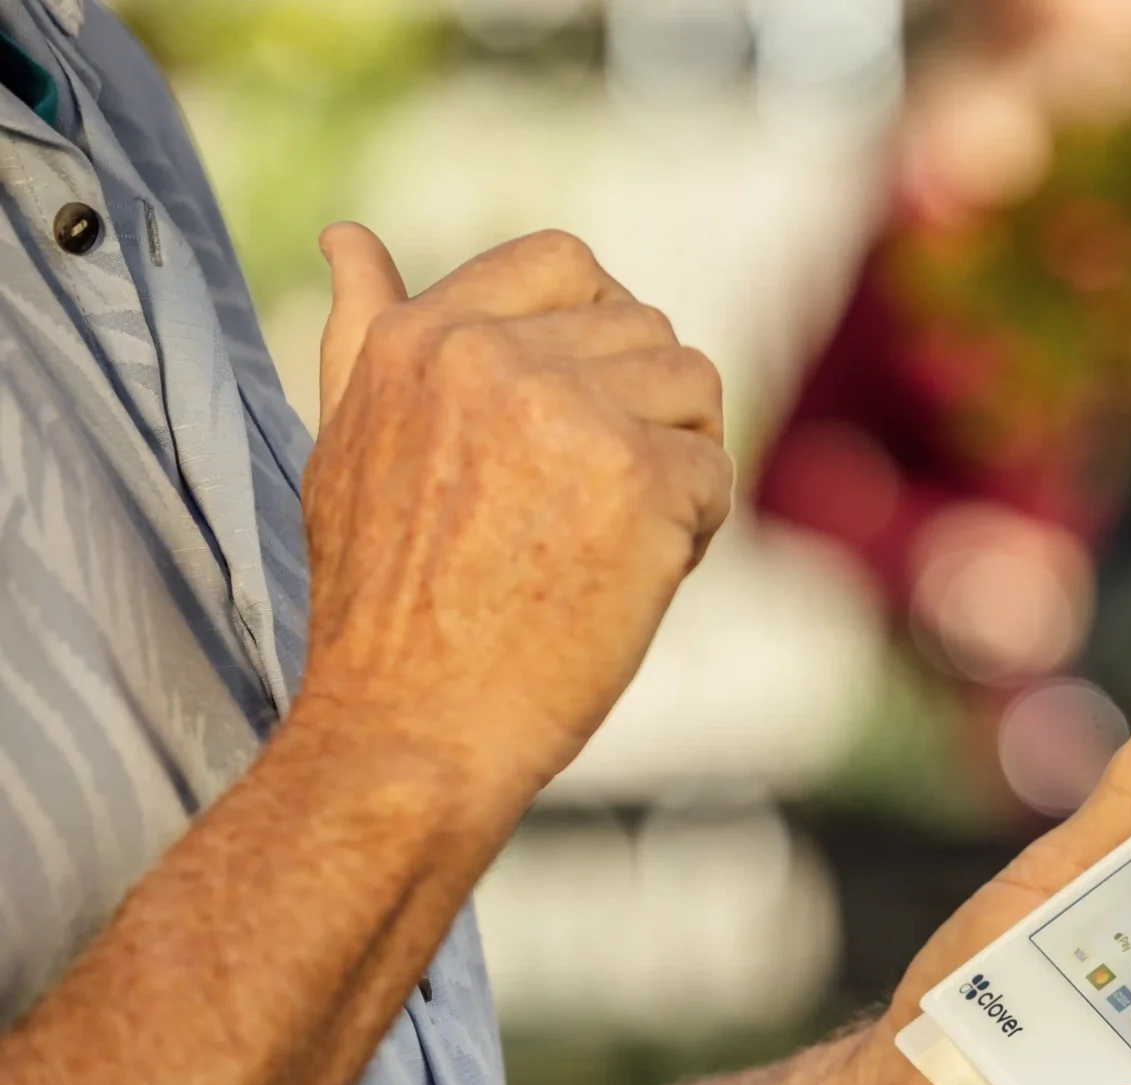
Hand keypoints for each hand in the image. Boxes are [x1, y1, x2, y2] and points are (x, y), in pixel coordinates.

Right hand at [297, 225, 733, 818]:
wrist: (411, 729)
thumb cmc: (381, 609)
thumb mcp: (342, 449)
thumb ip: (363, 339)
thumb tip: (351, 236)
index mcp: (421, 338)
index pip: (563, 262)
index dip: (604, 327)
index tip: (594, 404)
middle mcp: (493, 357)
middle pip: (646, 332)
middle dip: (644, 412)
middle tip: (594, 507)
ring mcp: (571, 413)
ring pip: (695, 389)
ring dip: (677, 463)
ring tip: (613, 539)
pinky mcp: (641, 481)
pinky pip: (715, 474)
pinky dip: (694, 531)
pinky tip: (632, 580)